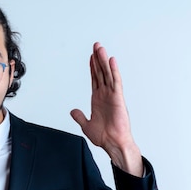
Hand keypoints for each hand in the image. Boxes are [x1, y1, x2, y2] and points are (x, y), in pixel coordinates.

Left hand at [71, 42, 142, 175]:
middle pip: (101, 73)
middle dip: (98, 59)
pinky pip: (116, 82)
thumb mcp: (86, 125)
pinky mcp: (118, 99)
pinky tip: (111, 60)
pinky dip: (114, 71)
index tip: (91, 56)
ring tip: (100, 48)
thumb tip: (73, 111)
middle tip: (96, 45)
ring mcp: (112, 96)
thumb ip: (80, 116)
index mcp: (98, 100)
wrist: (113, 143)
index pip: (95, 79)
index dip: (93, 67)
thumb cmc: (104, 137)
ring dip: (104, 61)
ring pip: (108, 74)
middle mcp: (105, 95)